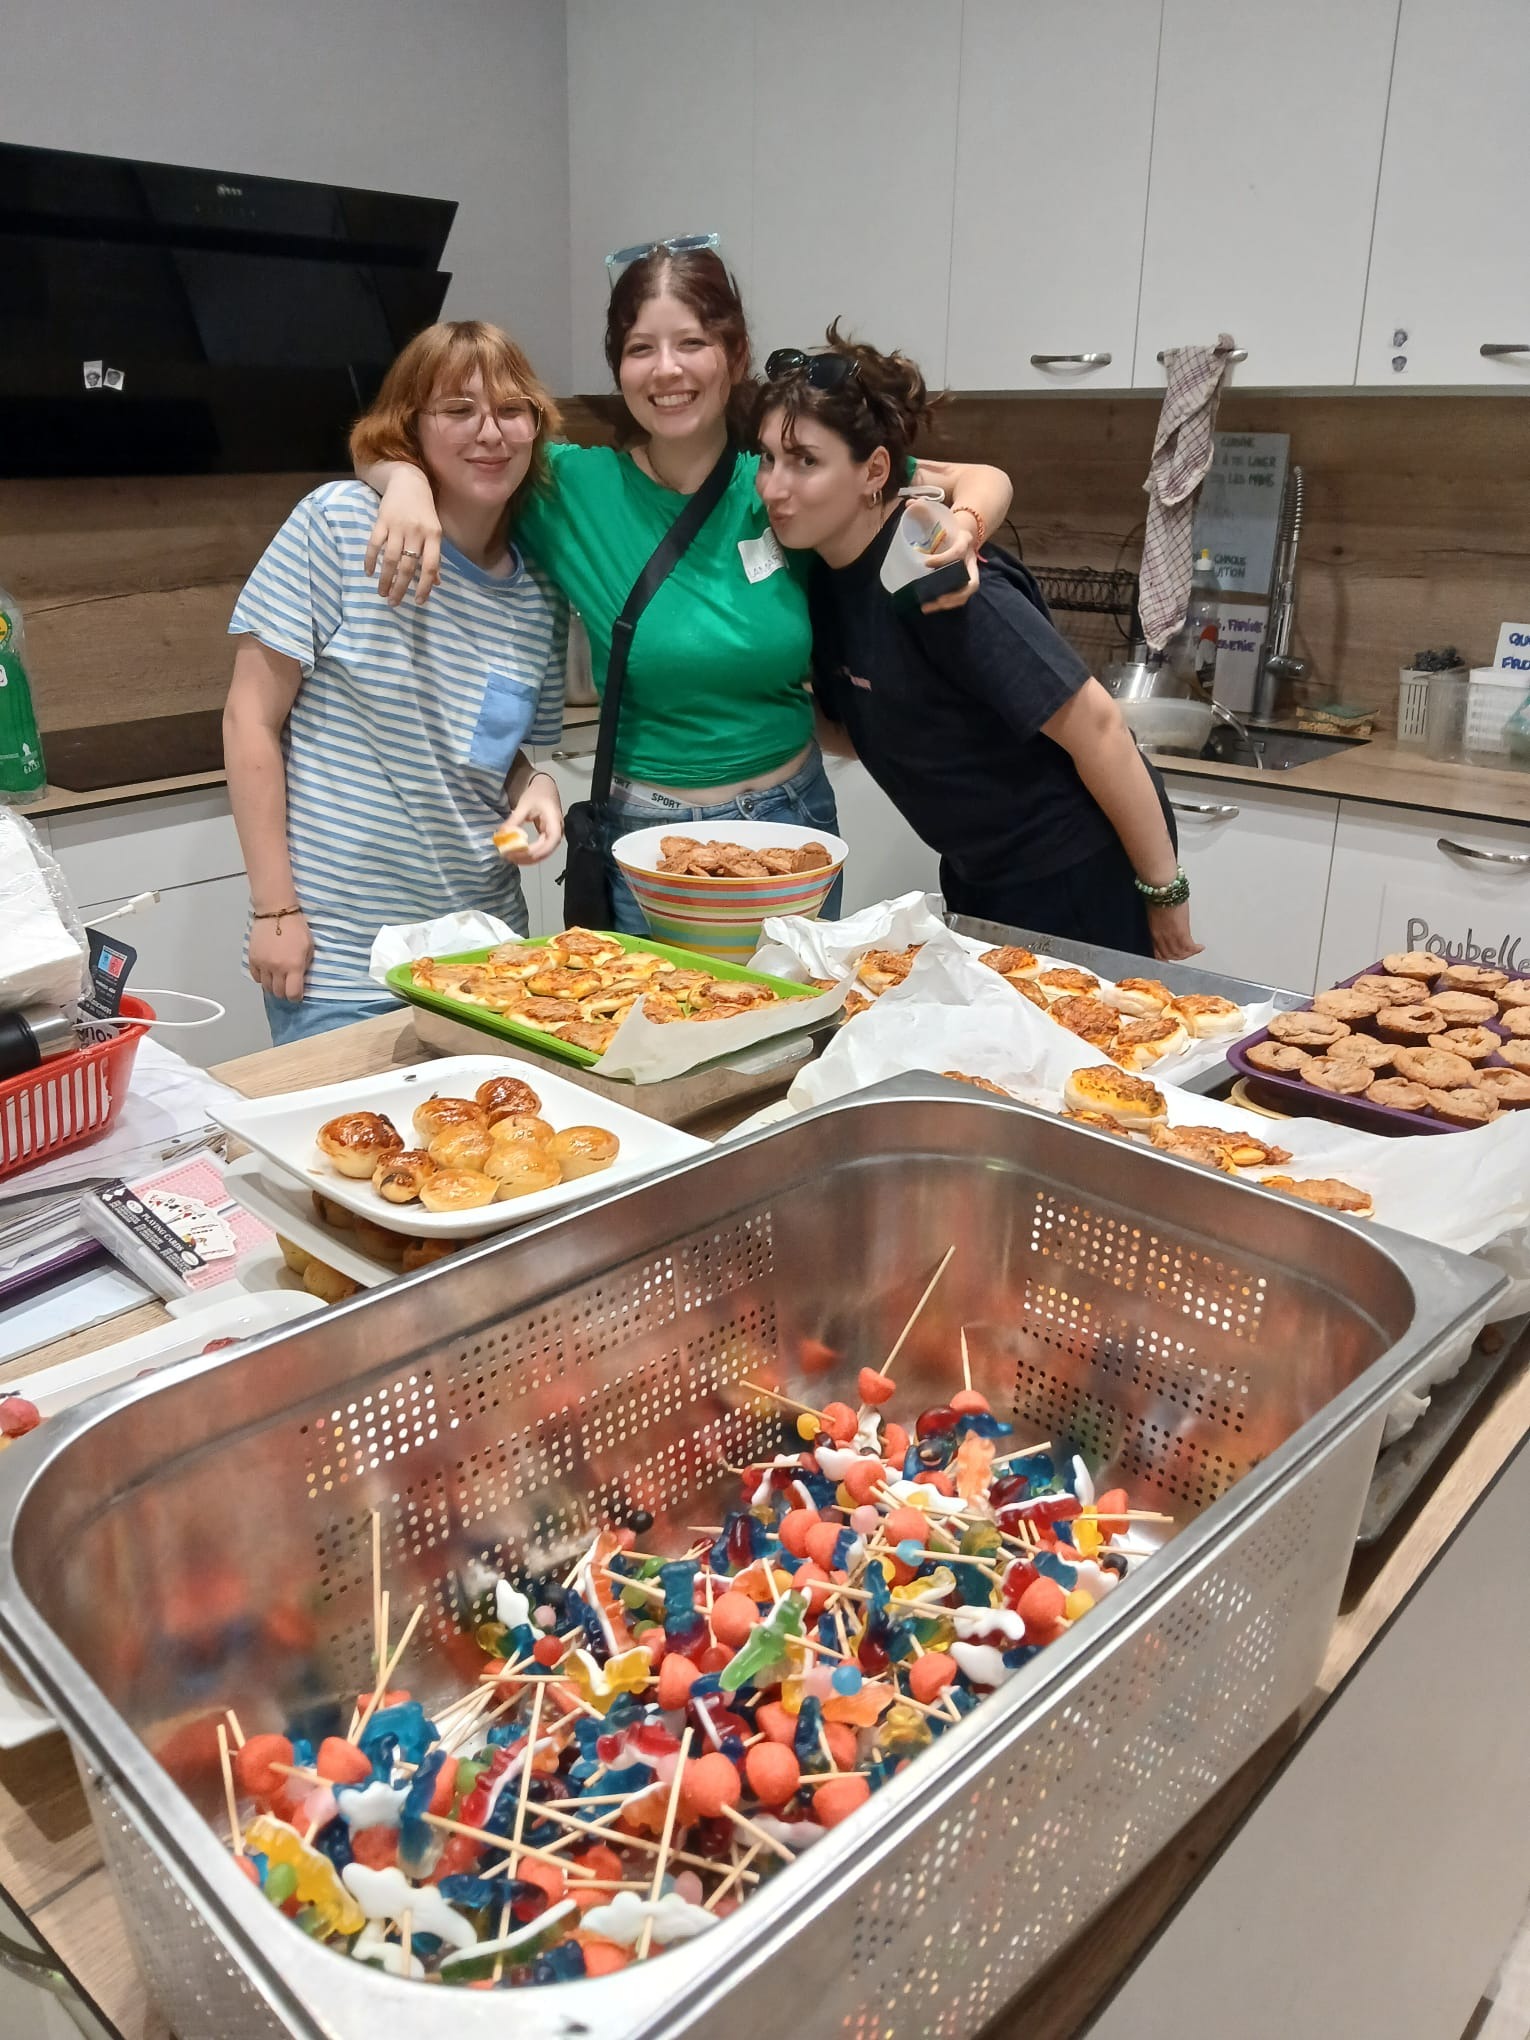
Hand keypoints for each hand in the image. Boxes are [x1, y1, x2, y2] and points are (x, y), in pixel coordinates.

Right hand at [248, 910, 313, 1002]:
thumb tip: (300, 979)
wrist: (276, 912)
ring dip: (273, 986)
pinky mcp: (252, 959)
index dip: (296, 997)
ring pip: (266, 987)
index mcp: (294, 966)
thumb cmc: (296, 928)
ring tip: (278, 979)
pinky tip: (268, 971)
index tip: (297, 995)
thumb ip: (305, 966)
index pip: (292, 994)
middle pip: (278, 993)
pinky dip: (262, 978)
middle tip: (288, 986)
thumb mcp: (309, 947)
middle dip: (284, 992)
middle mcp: (277, 968)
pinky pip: (256, 977)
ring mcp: (263, 964)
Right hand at [364, 471, 441, 606]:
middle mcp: (416, 532)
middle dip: (400, 588)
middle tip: (394, 603)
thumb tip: (436, 582)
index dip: (424, 586)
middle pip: (407, 566)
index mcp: (433, 536)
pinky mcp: (381, 520)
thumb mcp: (434, 532)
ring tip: (382, 593)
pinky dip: (370, 559)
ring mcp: (398, 526)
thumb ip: (434, 556)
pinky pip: (374, 544)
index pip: (430, 566)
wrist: (409, 481)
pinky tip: (369, 572)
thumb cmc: (424, 511)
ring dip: (385, 579)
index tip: (418, 602)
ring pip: (390, 558)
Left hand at [498, 772, 563, 864]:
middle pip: (547, 850)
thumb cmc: (537, 794)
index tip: (521, 853)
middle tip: (510, 857)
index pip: (552, 841)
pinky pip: (539, 850)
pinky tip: (517, 854)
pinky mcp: (547, 837)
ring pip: (543, 853)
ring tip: (511, 857)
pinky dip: (528, 854)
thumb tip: (502, 835)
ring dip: (528, 858)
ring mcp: (553, 836)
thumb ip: (514, 821)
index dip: (538, 851)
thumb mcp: (524, 805)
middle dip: (528, 857)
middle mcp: (557, 831)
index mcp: (555, 821)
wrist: (545, 788)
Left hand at [918, 509, 981, 612]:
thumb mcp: (941, 515)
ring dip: (949, 603)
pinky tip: (930, 606)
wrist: (969, 529)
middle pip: (971, 582)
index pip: (957, 552)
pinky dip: (947, 603)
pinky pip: (960, 595)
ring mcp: (970, 572)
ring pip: (967, 592)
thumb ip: (925, 509)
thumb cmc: (951, 525)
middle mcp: (971, 559)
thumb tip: (908, 503)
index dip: (944, 559)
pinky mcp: (965, 580)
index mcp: (965, 541)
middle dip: (953, 593)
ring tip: (927, 607)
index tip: (927, 563)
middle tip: (933, 599)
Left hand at [1147, 901, 1202, 961]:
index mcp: (1154, 933)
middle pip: (1170, 955)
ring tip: (1194, 950)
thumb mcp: (1155, 913)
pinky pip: (1189, 947)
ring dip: (1188, 954)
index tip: (1174, 956)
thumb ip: (1160, 923)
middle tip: (1187, 953)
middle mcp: (1161, 937)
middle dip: (1179, 956)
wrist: (1162, 890)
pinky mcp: (1181, 932)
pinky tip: (1200, 947)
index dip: (1167, 957)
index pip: (1158, 953)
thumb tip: (1166, 924)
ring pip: (1179, 953)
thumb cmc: (1158, 896)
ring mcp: (1171, 936)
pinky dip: (1195, 949)